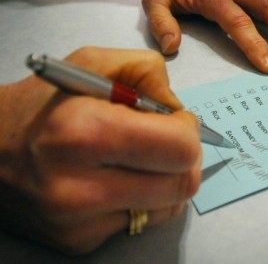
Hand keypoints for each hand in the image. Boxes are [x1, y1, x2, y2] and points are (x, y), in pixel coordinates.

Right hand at [0, 47, 201, 253]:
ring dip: (168, 180)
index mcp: (85, 133)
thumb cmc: (41, 104)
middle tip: (168, 141)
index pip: (178, 148)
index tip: (177, 121)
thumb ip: (145, 70)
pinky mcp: (79, 243)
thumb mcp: (90, 64)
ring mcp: (80, 224)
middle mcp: (80, 188)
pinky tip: (121, 180)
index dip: (188, 131)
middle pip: (182, 184)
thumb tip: (178, 108)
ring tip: (142, 159)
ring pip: (169, 208)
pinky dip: (144, 199)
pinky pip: (142, 222)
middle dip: (186, 158)